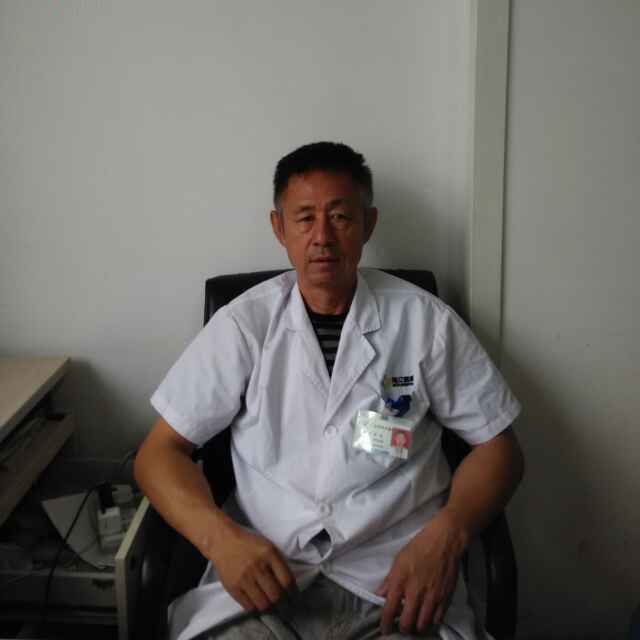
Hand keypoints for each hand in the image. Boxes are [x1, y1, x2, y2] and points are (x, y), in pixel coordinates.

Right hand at [211, 523, 295, 612]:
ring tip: (273, 609)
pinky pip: (248, 606)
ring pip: (263, 604)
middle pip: (276, 595)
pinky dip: (256, 609)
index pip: (287, 580)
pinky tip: (259, 606)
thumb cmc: (249, 543)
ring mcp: (244, 578)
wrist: (223, 541)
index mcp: (269, 554)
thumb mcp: (268, 546)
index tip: (295, 598)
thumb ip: (279, 563)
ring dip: (271, 609)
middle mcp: (257, 566)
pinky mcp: (233, 587)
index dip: (294, 593)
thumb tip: (289, 586)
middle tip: (286, 609)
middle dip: (284, 605)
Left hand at [376, 509, 466, 634]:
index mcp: (400, 581)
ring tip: (414, 622)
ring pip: (422, 625)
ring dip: (417, 626)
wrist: (445, 541)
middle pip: (406, 624)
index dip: (385, 624)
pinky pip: (437, 619)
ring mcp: (431, 596)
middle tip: (401, 626)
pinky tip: (428, 616)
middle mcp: (415, 592)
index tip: (384, 628)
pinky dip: (431, 621)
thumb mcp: (399, 559)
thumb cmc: (419, 546)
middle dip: (402, 628)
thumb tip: (380, 594)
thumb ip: (389, 580)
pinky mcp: (445, 597)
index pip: (389, 610)